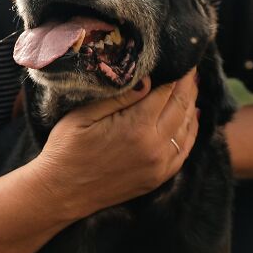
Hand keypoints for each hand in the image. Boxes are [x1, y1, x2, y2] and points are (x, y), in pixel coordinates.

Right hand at [34, 69, 198, 220]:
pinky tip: (191, 119)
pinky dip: (191, 131)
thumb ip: (120, 96)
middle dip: (188, 86)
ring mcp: (159, 165)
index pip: (168, 92)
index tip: (184, 60)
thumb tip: (149, 79)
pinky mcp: (158, 178)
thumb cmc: (66, 148)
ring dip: (191, 106)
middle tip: (191, 69)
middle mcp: (155, 146)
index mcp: (137, 126)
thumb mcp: (85, 114)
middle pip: (182, 107)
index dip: (178, 74)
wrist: (61, 192)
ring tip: (191, 88)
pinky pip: (184, 150)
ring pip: (187, 128)